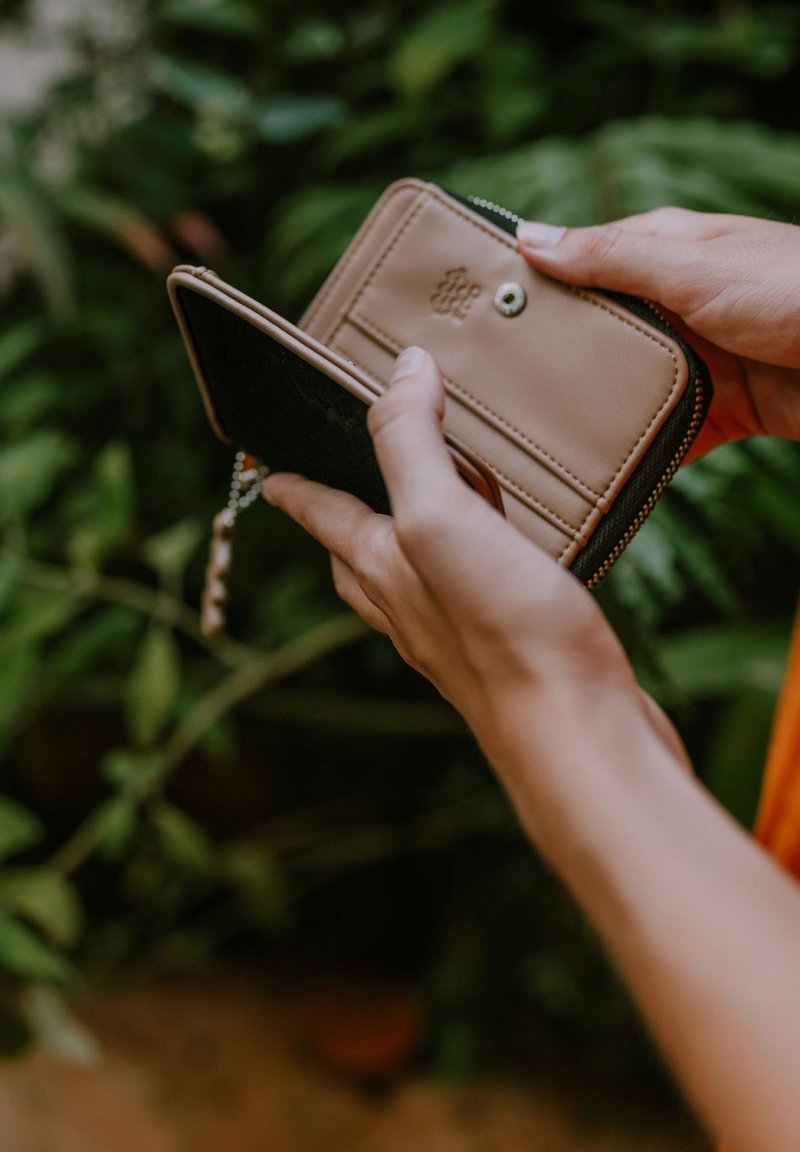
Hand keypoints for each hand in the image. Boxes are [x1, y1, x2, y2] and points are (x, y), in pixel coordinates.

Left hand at [262, 347, 686, 778]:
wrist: (576, 731)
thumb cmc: (502, 632)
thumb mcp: (438, 518)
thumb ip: (411, 442)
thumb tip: (402, 370)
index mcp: (381, 568)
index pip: (320, 513)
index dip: (290, 483)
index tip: (267, 468)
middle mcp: (409, 604)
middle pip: (355, 553)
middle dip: (339, 518)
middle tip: (335, 489)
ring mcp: (458, 629)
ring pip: (412, 576)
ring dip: (404, 540)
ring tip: (415, 513)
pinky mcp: (511, 642)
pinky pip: (473, 590)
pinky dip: (471, 561)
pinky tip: (500, 556)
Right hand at [517, 209, 799, 460]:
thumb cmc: (798, 291)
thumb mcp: (694, 267)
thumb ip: (613, 258)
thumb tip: (530, 238)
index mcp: (667, 253)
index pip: (581, 264)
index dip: (534, 286)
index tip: (477, 314)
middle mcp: (678, 305)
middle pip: (600, 335)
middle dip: (556, 361)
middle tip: (493, 392)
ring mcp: (699, 360)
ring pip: (629, 390)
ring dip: (598, 413)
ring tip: (540, 438)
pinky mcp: (722, 411)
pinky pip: (668, 437)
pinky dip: (643, 456)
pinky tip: (606, 473)